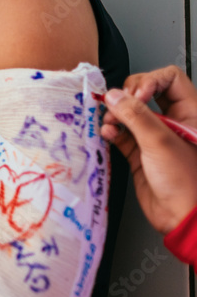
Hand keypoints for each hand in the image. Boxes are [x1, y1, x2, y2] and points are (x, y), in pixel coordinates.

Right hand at [100, 66, 196, 233]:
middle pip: (145, 93)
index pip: (169, 79)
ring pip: (130, 113)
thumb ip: (135, 115)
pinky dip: (111, 131)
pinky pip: (121, 134)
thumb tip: (114, 95)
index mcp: (190, 112)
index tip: (136, 95)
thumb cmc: (187, 182)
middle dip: (127, 97)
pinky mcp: (140, 153)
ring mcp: (155, 137)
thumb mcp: (160, 142)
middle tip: (119, 107)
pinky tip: (107, 133)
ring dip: (115, 115)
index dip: (149, 81)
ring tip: (110, 122)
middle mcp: (173, 121)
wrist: (182, 217)